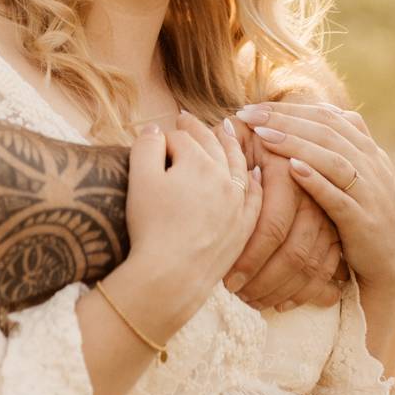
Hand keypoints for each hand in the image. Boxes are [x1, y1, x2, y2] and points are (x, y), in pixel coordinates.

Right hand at [120, 112, 262, 338]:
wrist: (171, 276)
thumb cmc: (151, 227)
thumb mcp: (139, 179)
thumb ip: (146, 146)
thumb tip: (155, 130)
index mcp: (197, 162)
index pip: (179, 139)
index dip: (162, 139)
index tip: (153, 140)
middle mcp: (224, 178)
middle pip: (210, 145)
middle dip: (196, 130)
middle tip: (185, 118)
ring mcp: (237, 203)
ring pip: (237, 165)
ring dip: (229, 146)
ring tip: (224, 132)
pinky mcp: (243, 227)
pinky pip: (254, 197)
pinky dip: (253, 181)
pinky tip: (254, 174)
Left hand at [235, 102, 394, 292]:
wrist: (394, 263)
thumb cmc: (364, 215)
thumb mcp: (357, 174)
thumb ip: (338, 146)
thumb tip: (310, 111)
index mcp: (367, 150)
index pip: (327, 116)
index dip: (289, 109)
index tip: (253, 107)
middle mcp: (372, 165)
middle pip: (326, 131)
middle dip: (285, 119)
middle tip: (248, 115)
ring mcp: (371, 193)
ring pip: (333, 159)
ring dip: (296, 144)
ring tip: (262, 136)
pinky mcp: (365, 222)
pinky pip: (340, 198)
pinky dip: (317, 181)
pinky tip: (292, 169)